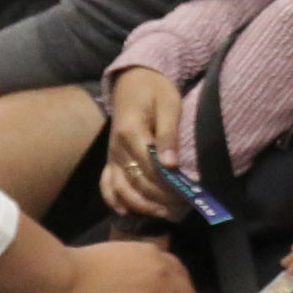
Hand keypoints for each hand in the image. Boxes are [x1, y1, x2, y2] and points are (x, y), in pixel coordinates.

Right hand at [100, 68, 189, 218]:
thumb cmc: (155, 89)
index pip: (150, 168)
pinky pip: (106, 183)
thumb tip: (170, 164)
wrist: (133, 80)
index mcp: (131, 132)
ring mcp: (111, 155)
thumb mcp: (169, 104)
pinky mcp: (110, 158)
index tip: (187, 194)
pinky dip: (113, 199)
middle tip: (181, 207)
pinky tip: (125, 212)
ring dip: (140, 204)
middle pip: (137, 181)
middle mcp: (116, 147)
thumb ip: (168, 134)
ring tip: (163, 213)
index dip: (168, 184)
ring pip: (120, 188)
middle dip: (159, 198)